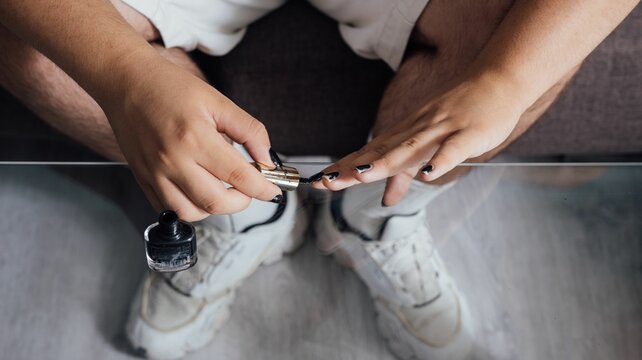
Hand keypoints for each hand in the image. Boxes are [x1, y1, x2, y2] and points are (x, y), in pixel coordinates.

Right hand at [104, 57, 281, 220]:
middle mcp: (173, 160)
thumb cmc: (170, 88)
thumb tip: (267, 159)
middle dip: (241, 202)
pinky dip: (189, 207)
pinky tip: (199, 190)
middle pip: (216, 202)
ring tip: (223, 190)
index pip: (238, 176)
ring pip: (191, 213)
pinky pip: (168, 209)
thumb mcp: (218, 101)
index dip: (262, 188)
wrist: (127, 82)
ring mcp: (154, 173)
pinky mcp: (142, 178)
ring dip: (214, 208)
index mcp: (195, 138)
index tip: (271, 189)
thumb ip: (248, 131)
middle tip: (248, 189)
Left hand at [313, 73, 526, 204]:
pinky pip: (452, 149)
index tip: (319, 180)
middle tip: (326, 181)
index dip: (345, 167)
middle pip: (380, 152)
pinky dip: (439, 160)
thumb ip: (405, 174)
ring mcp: (441, 130)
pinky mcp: (468, 134)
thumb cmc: (462, 114)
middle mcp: (416, 131)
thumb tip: (387, 200)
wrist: (497, 81)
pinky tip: (427, 174)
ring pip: (409, 149)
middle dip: (353, 168)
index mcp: (405, 135)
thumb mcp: (427, 146)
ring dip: (384, 163)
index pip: (369, 153)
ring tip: (361, 176)